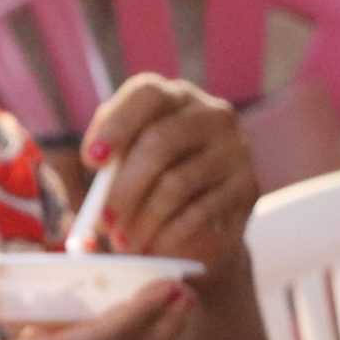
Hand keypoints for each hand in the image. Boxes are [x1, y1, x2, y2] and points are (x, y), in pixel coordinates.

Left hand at [81, 76, 261, 275]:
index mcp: (174, 98)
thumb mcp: (125, 169)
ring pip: (176, 183)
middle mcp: (210, 114)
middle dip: (122, 189)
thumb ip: (110, 166)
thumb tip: (93, 186)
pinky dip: (168, 233)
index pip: (147, 93)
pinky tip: (153, 246)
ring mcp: (234, 148)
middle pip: (159, 142)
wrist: (200, 229)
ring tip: (123, 242)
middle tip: (101, 223)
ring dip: (142, 219)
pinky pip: (200, 211)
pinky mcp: (248, 185)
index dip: (116, 125)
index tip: (91, 161)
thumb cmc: (149, 190)